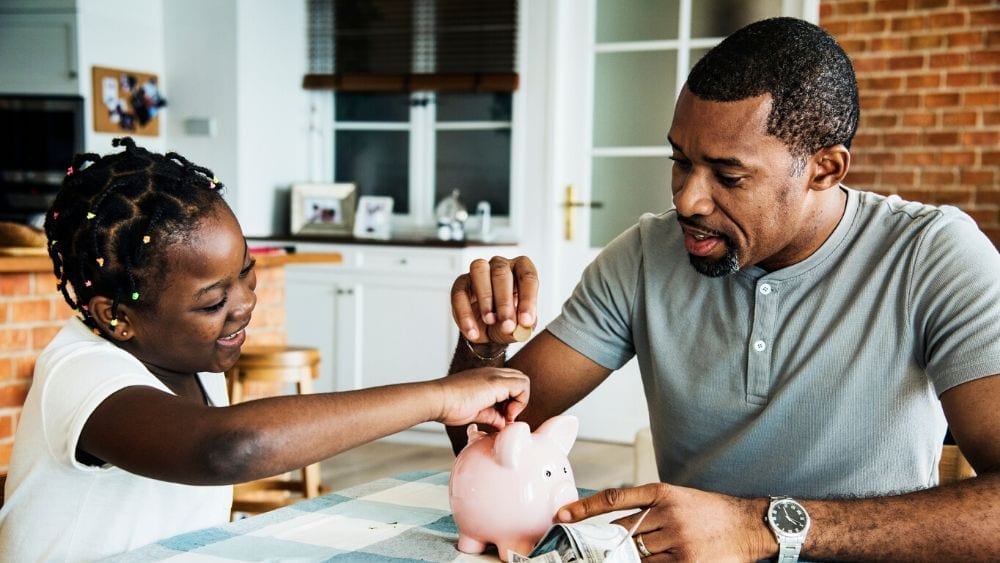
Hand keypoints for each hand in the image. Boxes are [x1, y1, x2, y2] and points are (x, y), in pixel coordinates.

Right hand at [435, 367, 529, 427]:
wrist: (436, 400)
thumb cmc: (450, 406)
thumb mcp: (477, 412)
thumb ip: (492, 416)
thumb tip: (503, 424)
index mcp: (487, 378)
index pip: (512, 383)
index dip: (513, 401)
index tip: (503, 416)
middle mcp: (493, 373)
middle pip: (520, 380)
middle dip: (519, 400)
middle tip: (506, 416)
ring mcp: (495, 375)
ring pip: (523, 381)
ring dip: (520, 401)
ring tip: (505, 416)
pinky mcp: (496, 381)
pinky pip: (522, 385)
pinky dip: (520, 402)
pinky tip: (505, 415)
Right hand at [451, 256, 538, 343]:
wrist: (487, 331)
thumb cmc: (508, 321)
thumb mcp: (519, 328)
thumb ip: (522, 326)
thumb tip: (520, 327)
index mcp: (521, 270)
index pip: (527, 276)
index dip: (527, 299)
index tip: (525, 321)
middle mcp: (501, 265)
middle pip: (501, 272)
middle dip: (504, 301)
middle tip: (507, 325)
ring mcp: (479, 272)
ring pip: (479, 271)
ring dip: (485, 298)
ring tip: (489, 321)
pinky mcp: (461, 284)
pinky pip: (459, 294)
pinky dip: (465, 315)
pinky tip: (473, 332)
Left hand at [555, 483, 773, 561]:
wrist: (748, 525)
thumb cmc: (710, 512)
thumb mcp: (677, 499)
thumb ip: (647, 510)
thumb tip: (614, 530)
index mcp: (662, 493)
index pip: (614, 498)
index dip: (584, 508)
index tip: (562, 515)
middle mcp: (668, 514)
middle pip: (622, 533)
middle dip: (608, 545)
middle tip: (595, 551)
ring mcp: (678, 540)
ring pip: (637, 555)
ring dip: (631, 560)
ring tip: (640, 555)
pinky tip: (656, 562)